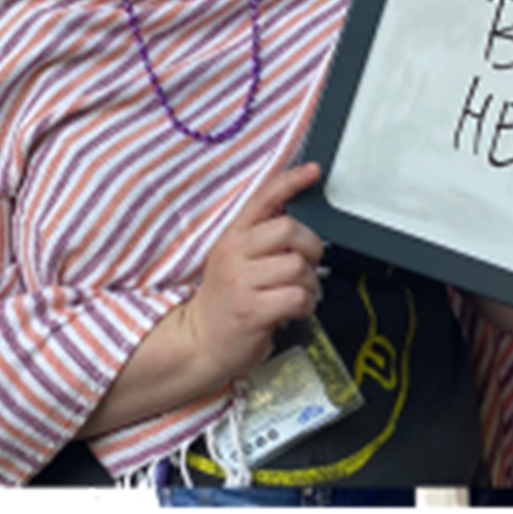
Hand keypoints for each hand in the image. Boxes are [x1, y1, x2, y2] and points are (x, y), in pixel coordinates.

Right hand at [184, 162, 324, 385]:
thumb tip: (296, 217)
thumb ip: (261, 237)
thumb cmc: (226, 300)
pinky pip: (298, 297)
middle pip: (289, 230)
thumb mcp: (236, 259)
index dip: (291, 181)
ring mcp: (242, 283)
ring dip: (310, 282)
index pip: (264, 198)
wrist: (200, 342)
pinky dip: (306, 305)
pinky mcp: (253, 311)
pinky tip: (296, 309)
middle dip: (310, 246)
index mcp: (233, 236)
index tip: (312, 171)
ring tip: (300, 292)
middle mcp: (235, 254)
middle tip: (308, 263)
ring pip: (298, 266)